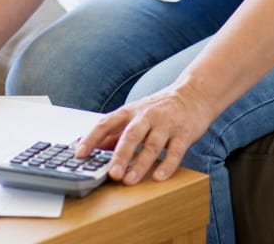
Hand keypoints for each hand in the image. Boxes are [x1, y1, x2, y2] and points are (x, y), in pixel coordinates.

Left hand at [75, 83, 214, 185]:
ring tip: (130, 180)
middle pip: (131, 135)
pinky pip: (175, 151)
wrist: (194, 94)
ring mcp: (166, 124)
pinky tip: (159, 176)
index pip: (106, 123)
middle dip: (120, 155)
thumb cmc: (160, 108)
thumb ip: (116, 132)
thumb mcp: (136, 115)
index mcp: (130, 111)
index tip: (79, 153)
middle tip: (112, 173)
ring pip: (152, 145)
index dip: (92, 138)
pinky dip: (167, 164)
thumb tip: (94, 148)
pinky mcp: (184, 133)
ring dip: (140, 164)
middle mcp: (147, 116)